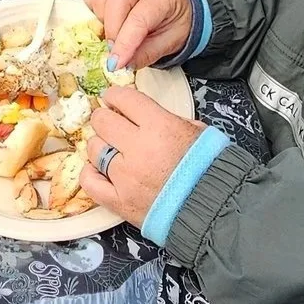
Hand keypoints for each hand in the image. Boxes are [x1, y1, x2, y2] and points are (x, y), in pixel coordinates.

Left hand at [77, 88, 208, 229]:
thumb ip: (167, 119)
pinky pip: (90, 182)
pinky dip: (90, 172)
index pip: (123, 98)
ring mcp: (125, 176)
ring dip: (100, 145)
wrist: (214, 208)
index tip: (112, 98)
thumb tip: (145, 115)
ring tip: (110, 149)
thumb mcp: (196, 131)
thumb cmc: (208, 169)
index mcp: (159, 126)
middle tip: (109, 122)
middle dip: (104, 118)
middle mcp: (138, 148)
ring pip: (94, 148)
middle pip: (102, 120)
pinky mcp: (119, 201)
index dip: (114, 95)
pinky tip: (98, 168)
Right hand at [82, 0, 193, 71]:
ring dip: (100, 13)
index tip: (115, 64)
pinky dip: (92, 2)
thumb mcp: (169, 43)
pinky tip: (102, 16)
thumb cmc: (173, 23)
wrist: (177, 4)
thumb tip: (122, 65)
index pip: (140, 18)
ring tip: (110, 30)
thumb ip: (146, 54)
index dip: (125, 42)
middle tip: (112, 48)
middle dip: (111, 27)